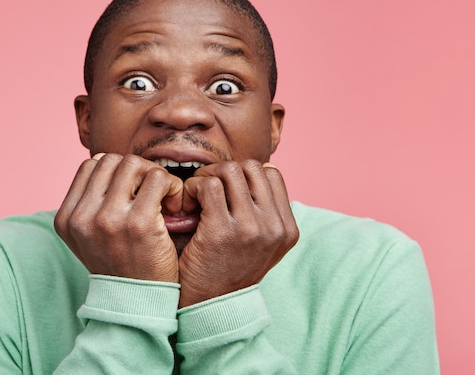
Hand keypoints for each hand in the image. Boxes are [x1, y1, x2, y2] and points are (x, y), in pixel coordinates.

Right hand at [54, 153, 183, 282]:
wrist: (137, 304)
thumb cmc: (121, 265)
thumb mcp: (89, 237)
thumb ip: (90, 204)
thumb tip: (104, 163)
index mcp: (66, 218)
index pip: (91, 165)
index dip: (117, 171)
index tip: (133, 191)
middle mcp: (82, 217)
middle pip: (112, 160)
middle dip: (137, 170)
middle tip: (153, 192)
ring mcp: (108, 219)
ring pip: (134, 164)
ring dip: (154, 176)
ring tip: (164, 198)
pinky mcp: (139, 223)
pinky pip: (158, 178)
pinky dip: (171, 186)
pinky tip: (174, 205)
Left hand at [178, 160, 298, 306]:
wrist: (209, 307)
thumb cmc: (228, 269)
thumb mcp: (261, 245)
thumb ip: (265, 213)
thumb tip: (259, 170)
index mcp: (287, 229)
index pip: (272, 174)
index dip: (245, 174)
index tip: (226, 189)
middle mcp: (274, 227)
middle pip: (252, 167)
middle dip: (224, 171)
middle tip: (206, 188)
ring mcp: (251, 228)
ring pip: (230, 170)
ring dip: (207, 177)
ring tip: (195, 196)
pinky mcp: (222, 231)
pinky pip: (209, 186)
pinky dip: (193, 188)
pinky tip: (187, 205)